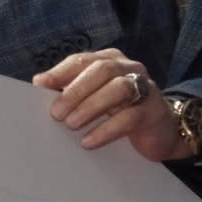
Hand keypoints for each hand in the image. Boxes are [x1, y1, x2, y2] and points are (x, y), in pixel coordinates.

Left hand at [32, 49, 193, 161]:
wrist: (162, 131)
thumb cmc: (122, 111)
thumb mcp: (97, 98)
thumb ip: (73, 90)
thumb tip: (39, 84)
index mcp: (110, 60)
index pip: (83, 60)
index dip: (60, 72)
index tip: (40, 86)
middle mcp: (129, 67)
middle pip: (101, 70)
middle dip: (76, 90)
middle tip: (56, 113)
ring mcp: (144, 87)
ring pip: (118, 88)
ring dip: (91, 106)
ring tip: (71, 124)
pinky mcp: (153, 110)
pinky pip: (130, 117)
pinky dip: (107, 129)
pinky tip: (89, 141)